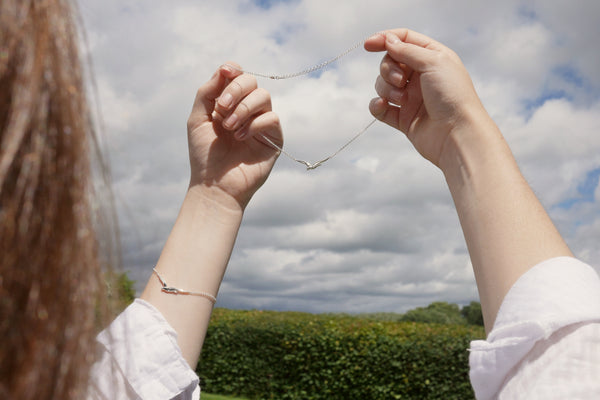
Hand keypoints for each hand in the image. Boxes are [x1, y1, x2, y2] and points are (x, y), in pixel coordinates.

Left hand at [186, 63, 281, 210]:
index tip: (224, 73)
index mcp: (229, 103)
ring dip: (243, 108)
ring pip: (264, 96)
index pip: (238, 75)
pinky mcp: (274, 138)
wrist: (214, 185)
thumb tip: (225, 68)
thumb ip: (207, 91)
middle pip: (252, 81)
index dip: (233, 71)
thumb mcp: (197, 119)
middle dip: (235, 90)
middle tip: (221, 109)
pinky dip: (254, 124)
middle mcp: (247, 110)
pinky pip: (271, 117)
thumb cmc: (205, 155)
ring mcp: (261, 124)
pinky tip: (240, 138)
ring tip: (229, 127)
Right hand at [365, 29, 485, 167]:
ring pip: (383, 85)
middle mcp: (421, 76)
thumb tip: (387, 40)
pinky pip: (380, 108)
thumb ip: (407, 50)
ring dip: (387, 89)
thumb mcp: (433, 62)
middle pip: (390, 62)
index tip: (368, 45)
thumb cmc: (453, 96)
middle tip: (401, 81)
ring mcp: (411, 97)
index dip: (385, 39)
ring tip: (402, 100)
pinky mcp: (403, 118)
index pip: (404, 40)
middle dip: (389, 70)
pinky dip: (377, 105)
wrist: (457, 134)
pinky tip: (383, 106)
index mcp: (432, 58)